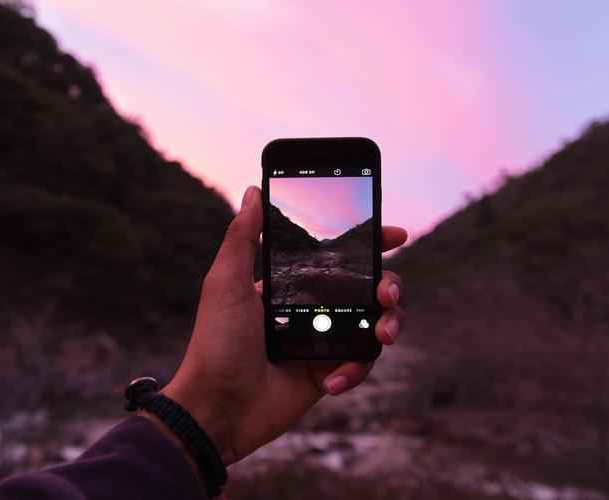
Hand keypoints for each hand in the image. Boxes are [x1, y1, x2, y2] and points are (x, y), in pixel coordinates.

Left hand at [160, 186, 406, 464]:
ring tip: (382, 335)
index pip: (337, 255)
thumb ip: (242, 237)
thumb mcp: (225, 283)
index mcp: (290, 282)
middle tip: (386, 293)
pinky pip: (360, 363)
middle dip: (389, 286)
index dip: (369, 243)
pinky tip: (331, 379)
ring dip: (388, 325)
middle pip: (367, 287)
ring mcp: (322, 340)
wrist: (216, 408)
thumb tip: (253, 191)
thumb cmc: (215, 343)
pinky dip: (355, 369)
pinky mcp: (328, 373)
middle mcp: (311, 307)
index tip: (393, 235)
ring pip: (374, 323)